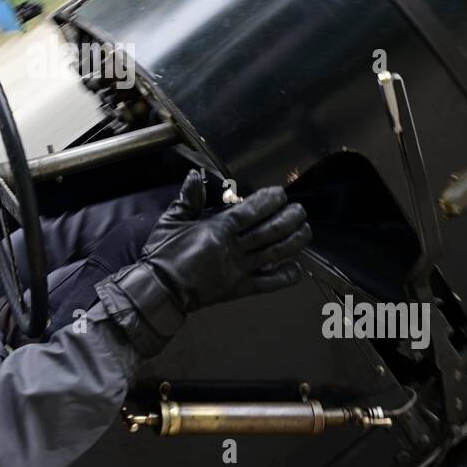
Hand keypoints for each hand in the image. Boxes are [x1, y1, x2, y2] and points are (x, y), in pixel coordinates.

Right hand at [139, 170, 309, 311]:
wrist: (160, 291)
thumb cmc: (163, 254)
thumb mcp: (171, 221)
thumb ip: (188, 199)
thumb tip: (195, 176)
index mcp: (218, 230)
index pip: (251, 212)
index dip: (269, 202)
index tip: (280, 194)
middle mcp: (234, 249)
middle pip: (270, 231)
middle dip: (290, 219)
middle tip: (300, 210)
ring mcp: (240, 270)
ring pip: (276, 254)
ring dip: (295, 241)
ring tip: (306, 231)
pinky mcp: (241, 289)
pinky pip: (269, 284)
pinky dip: (286, 277)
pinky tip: (297, 269)